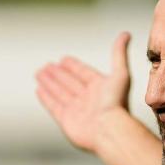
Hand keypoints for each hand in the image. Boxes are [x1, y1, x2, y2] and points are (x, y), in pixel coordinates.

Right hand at [35, 32, 131, 153]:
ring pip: (59, 92)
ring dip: (49, 82)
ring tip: (39, 73)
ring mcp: (76, 110)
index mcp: (99, 87)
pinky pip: (53, 106)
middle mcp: (87, 98)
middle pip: (69, 82)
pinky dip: (46, 98)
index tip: (63, 59)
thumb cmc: (117, 103)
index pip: (82, 73)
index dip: (73, 66)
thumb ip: (119, 54)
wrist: (109, 130)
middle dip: (57, 74)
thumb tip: (125, 34)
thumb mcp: (120, 73)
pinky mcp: (66, 120)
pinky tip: (39, 89)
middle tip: (47, 65)